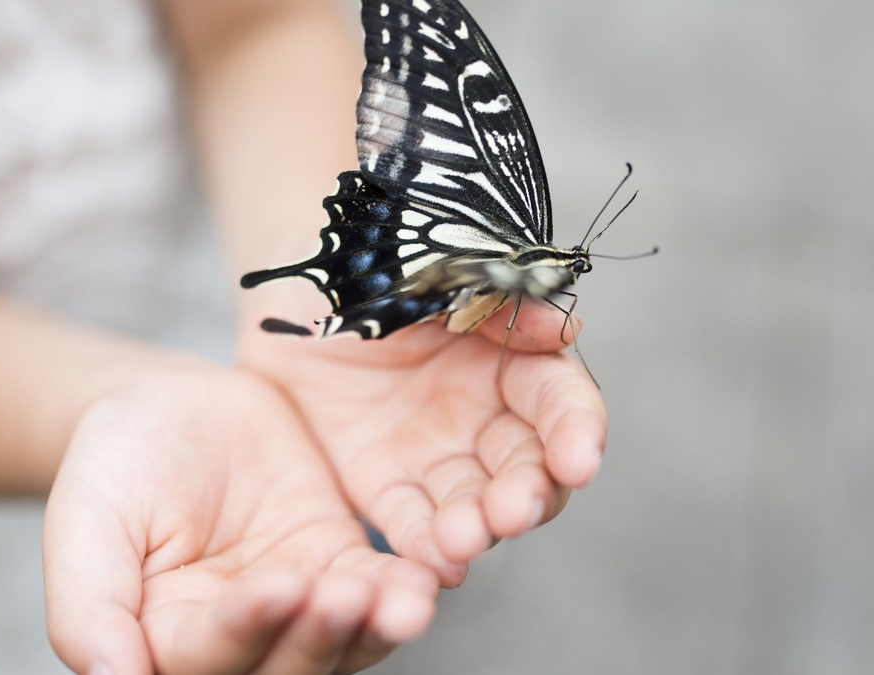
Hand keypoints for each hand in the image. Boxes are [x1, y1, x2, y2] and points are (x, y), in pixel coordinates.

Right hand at [43, 363, 438, 674]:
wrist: (166, 402)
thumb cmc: (114, 460)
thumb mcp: (85, 522)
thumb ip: (88, 606)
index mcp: (166, 639)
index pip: (209, 656)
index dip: (245, 628)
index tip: (278, 585)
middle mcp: (237, 637)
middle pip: (287, 665)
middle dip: (320, 638)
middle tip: (346, 597)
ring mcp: (294, 601)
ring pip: (341, 640)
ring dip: (373, 627)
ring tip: (404, 603)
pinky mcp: (335, 559)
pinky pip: (374, 586)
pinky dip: (399, 588)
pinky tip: (423, 579)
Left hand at [238, 298, 607, 586]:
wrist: (294, 280)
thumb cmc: (377, 261)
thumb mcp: (437, 269)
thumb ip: (499, 300)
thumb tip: (564, 331)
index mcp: (512, 359)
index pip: (561, 401)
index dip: (577, 431)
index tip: (579, 460)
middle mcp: (485, 415)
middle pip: (525, 466)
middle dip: (526, 493)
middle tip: (512, 511)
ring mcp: (435, 453)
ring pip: (472, 502)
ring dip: (477, 526)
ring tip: (464, 538)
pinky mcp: (383, 482)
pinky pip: (408, 519)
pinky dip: (423, 543)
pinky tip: (433, 561)